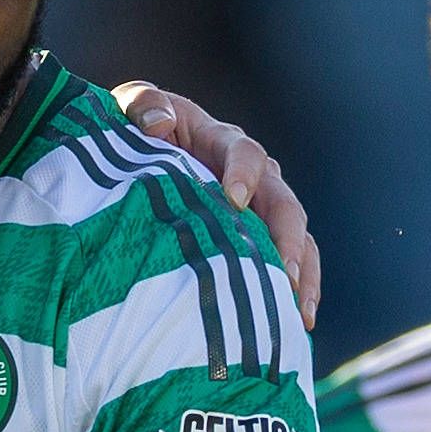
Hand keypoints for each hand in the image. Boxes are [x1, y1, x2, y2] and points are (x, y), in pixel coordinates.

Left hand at [116, 82, 319, 326]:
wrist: (134, 158)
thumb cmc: (132, 134)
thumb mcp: (129, 109)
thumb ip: (142, 105)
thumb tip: (160, 123)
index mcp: (221, 141)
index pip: (244, 153)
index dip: (243, 174)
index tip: (233, 200)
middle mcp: (253, 175)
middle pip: (282, 202)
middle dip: (286, 238)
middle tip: (282, 272)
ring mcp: (261, 209)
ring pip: (297, 238)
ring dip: (301, 273)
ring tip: (300, 311)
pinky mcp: (260, 239)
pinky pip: (290, 263)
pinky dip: (297, 292)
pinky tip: (298, 326)